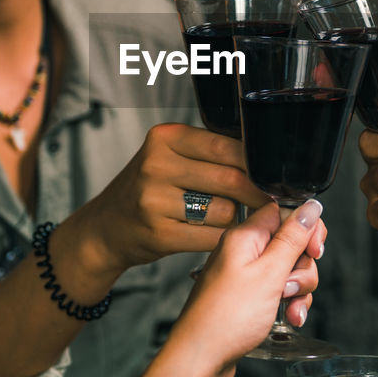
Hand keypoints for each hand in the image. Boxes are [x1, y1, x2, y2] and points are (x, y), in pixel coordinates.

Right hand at [70, 123, 274, 277]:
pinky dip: (223, 238)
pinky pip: (212, 236)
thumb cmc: (146, 190)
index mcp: (165, 138)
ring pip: (225, 210)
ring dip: (237, 218)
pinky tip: (218, 235)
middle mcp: (156, 165)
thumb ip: (208, 152)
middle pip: (231, 178)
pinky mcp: (160, 234)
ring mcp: (155, 200)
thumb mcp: (167, 157)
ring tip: (231, 218)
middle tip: (268, 200)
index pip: (226, 146)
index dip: (256, 163)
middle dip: (256, 193)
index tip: (272, 174)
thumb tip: (263, 158)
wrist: (104, 228)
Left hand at [125, 200, 323, 376]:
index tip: (314, 251)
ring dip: (299, 290)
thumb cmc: (227, 318)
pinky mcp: (248, 298)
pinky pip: (277, 291)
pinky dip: (288, 303)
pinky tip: (289, 318)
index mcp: (245, 236)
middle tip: (292, 287)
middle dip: (303, 267)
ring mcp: (245, 276)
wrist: (200, 361)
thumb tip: (311, 206)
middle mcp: (243, 251)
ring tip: (290, 309)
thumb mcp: (269, 274)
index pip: (285, 212)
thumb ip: (293, 238)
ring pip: (288, 270)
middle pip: (291, 243)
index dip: (306, 229)